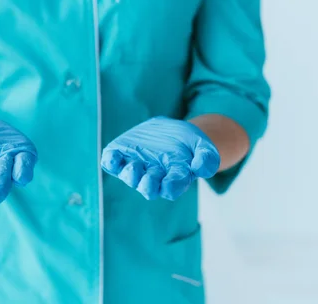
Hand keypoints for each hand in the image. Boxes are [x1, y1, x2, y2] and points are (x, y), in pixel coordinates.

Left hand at [101, 117, 219, 200]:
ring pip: (130, 178)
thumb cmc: (188, 143)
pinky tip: (114, 156)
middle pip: (149, 188)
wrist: (169, 129)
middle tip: (151, 176)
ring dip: (131, 175)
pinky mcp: (121, 156)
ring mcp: (136, 167)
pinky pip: (111, 163)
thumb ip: (207, 158)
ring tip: (136, 165)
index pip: (172, 188)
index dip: (172, 186)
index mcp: (174, 177)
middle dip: (148, 185)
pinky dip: (111, 161)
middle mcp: (153, 176)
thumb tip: (201, 169)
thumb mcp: (203, 146)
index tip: (172, 182)